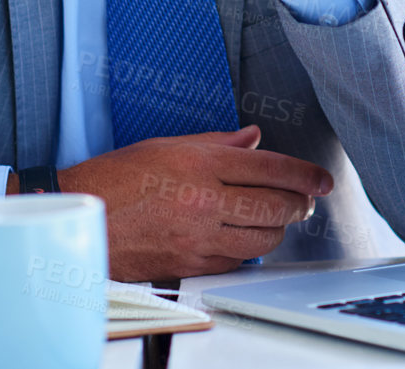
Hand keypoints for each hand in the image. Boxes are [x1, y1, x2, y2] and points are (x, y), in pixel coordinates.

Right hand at [56, 124, 332, 282]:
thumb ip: (216, 143)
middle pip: (276, 206)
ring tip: (275, 217)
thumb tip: (254, 139)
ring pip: (264, 238)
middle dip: (299, 203)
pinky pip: (238, 260)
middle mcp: (203, 200)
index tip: (323, 179)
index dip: (305, 174)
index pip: (270, 167)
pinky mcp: (191, 264)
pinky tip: (244, 237)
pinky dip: (249, 249)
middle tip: (304, 198)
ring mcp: (198, 236)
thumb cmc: (115, 179)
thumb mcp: (166, 146)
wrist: (81, 219)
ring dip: (278, 228)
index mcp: (199, 164)